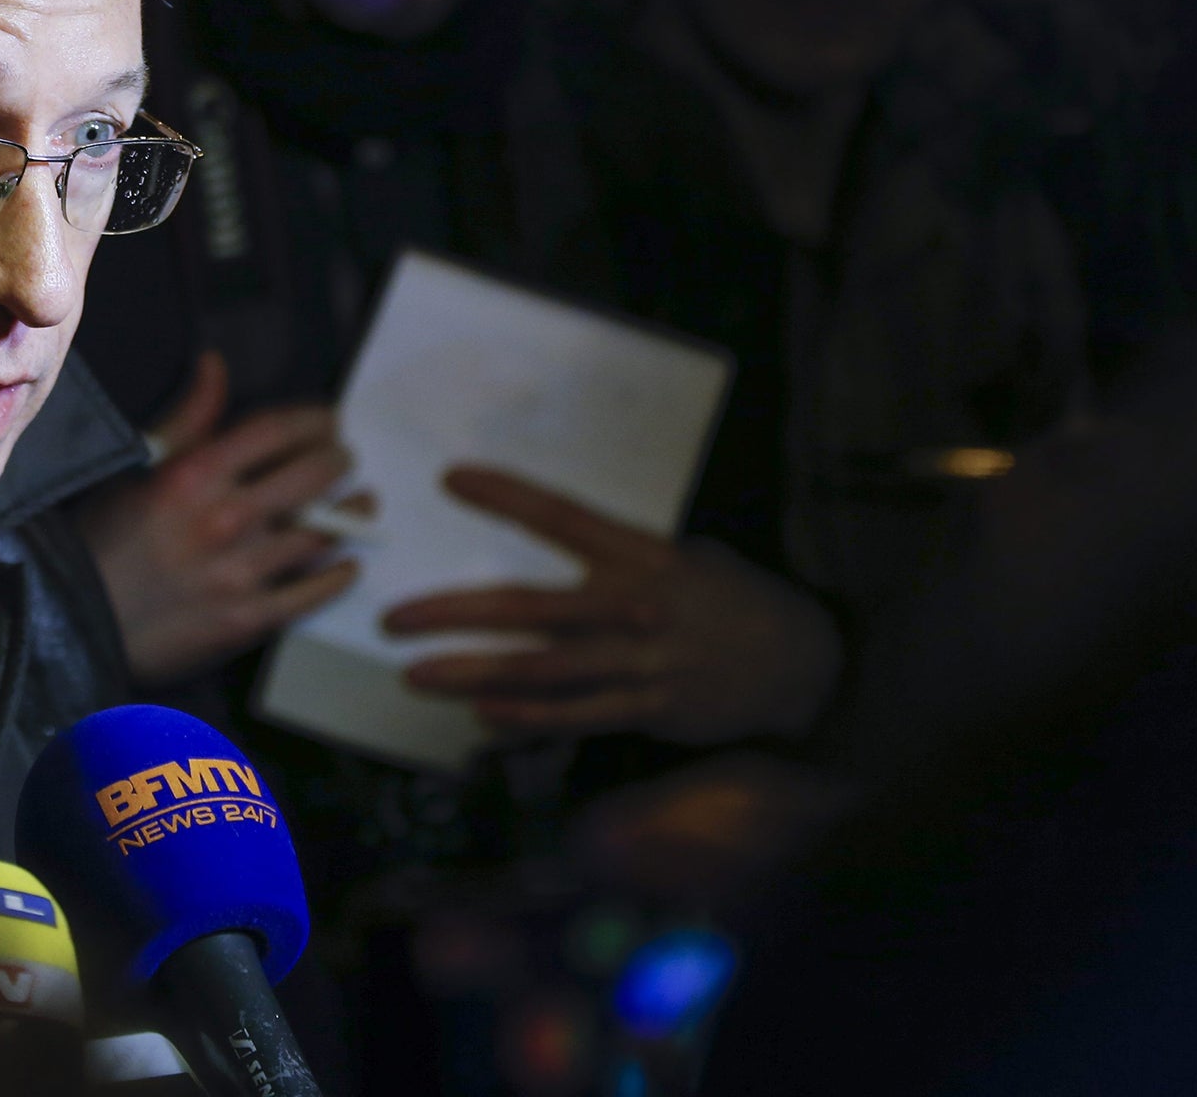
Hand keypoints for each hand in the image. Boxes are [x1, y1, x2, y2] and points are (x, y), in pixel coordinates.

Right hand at [78, 353, 358, 684]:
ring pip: (322, 532)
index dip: (314, 420)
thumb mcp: (138, 467)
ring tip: (361, 505)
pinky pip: (312, 592)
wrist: (73, 623)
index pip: (278, 430)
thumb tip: (216, 364)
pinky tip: (347, 563)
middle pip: (314, 475)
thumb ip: (189, 417)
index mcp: (196, 475)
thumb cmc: (102, 540)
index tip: (327, 421)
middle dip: (339, 461)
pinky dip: (339, 574)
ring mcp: (239, 571)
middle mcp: (225, 518)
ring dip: (353, 513)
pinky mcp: (246, 619)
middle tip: (344, 460)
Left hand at [384, 466, 841, 743]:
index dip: (507, 497)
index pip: (564, 516)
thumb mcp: (684, 554)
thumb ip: (620, 552)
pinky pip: (573, 716)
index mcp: (644, 555)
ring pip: (539, 672)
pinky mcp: (644, 709)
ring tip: (416, 671)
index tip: (452, 479)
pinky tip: (479, 712)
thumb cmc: (730, 597)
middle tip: (397, 616)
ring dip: (471, 672)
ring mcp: (637, 664)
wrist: (800, 663)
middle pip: (529, 609)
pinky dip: (523, 717)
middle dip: (454, 613)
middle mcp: (633, 609)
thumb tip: (552, 536)